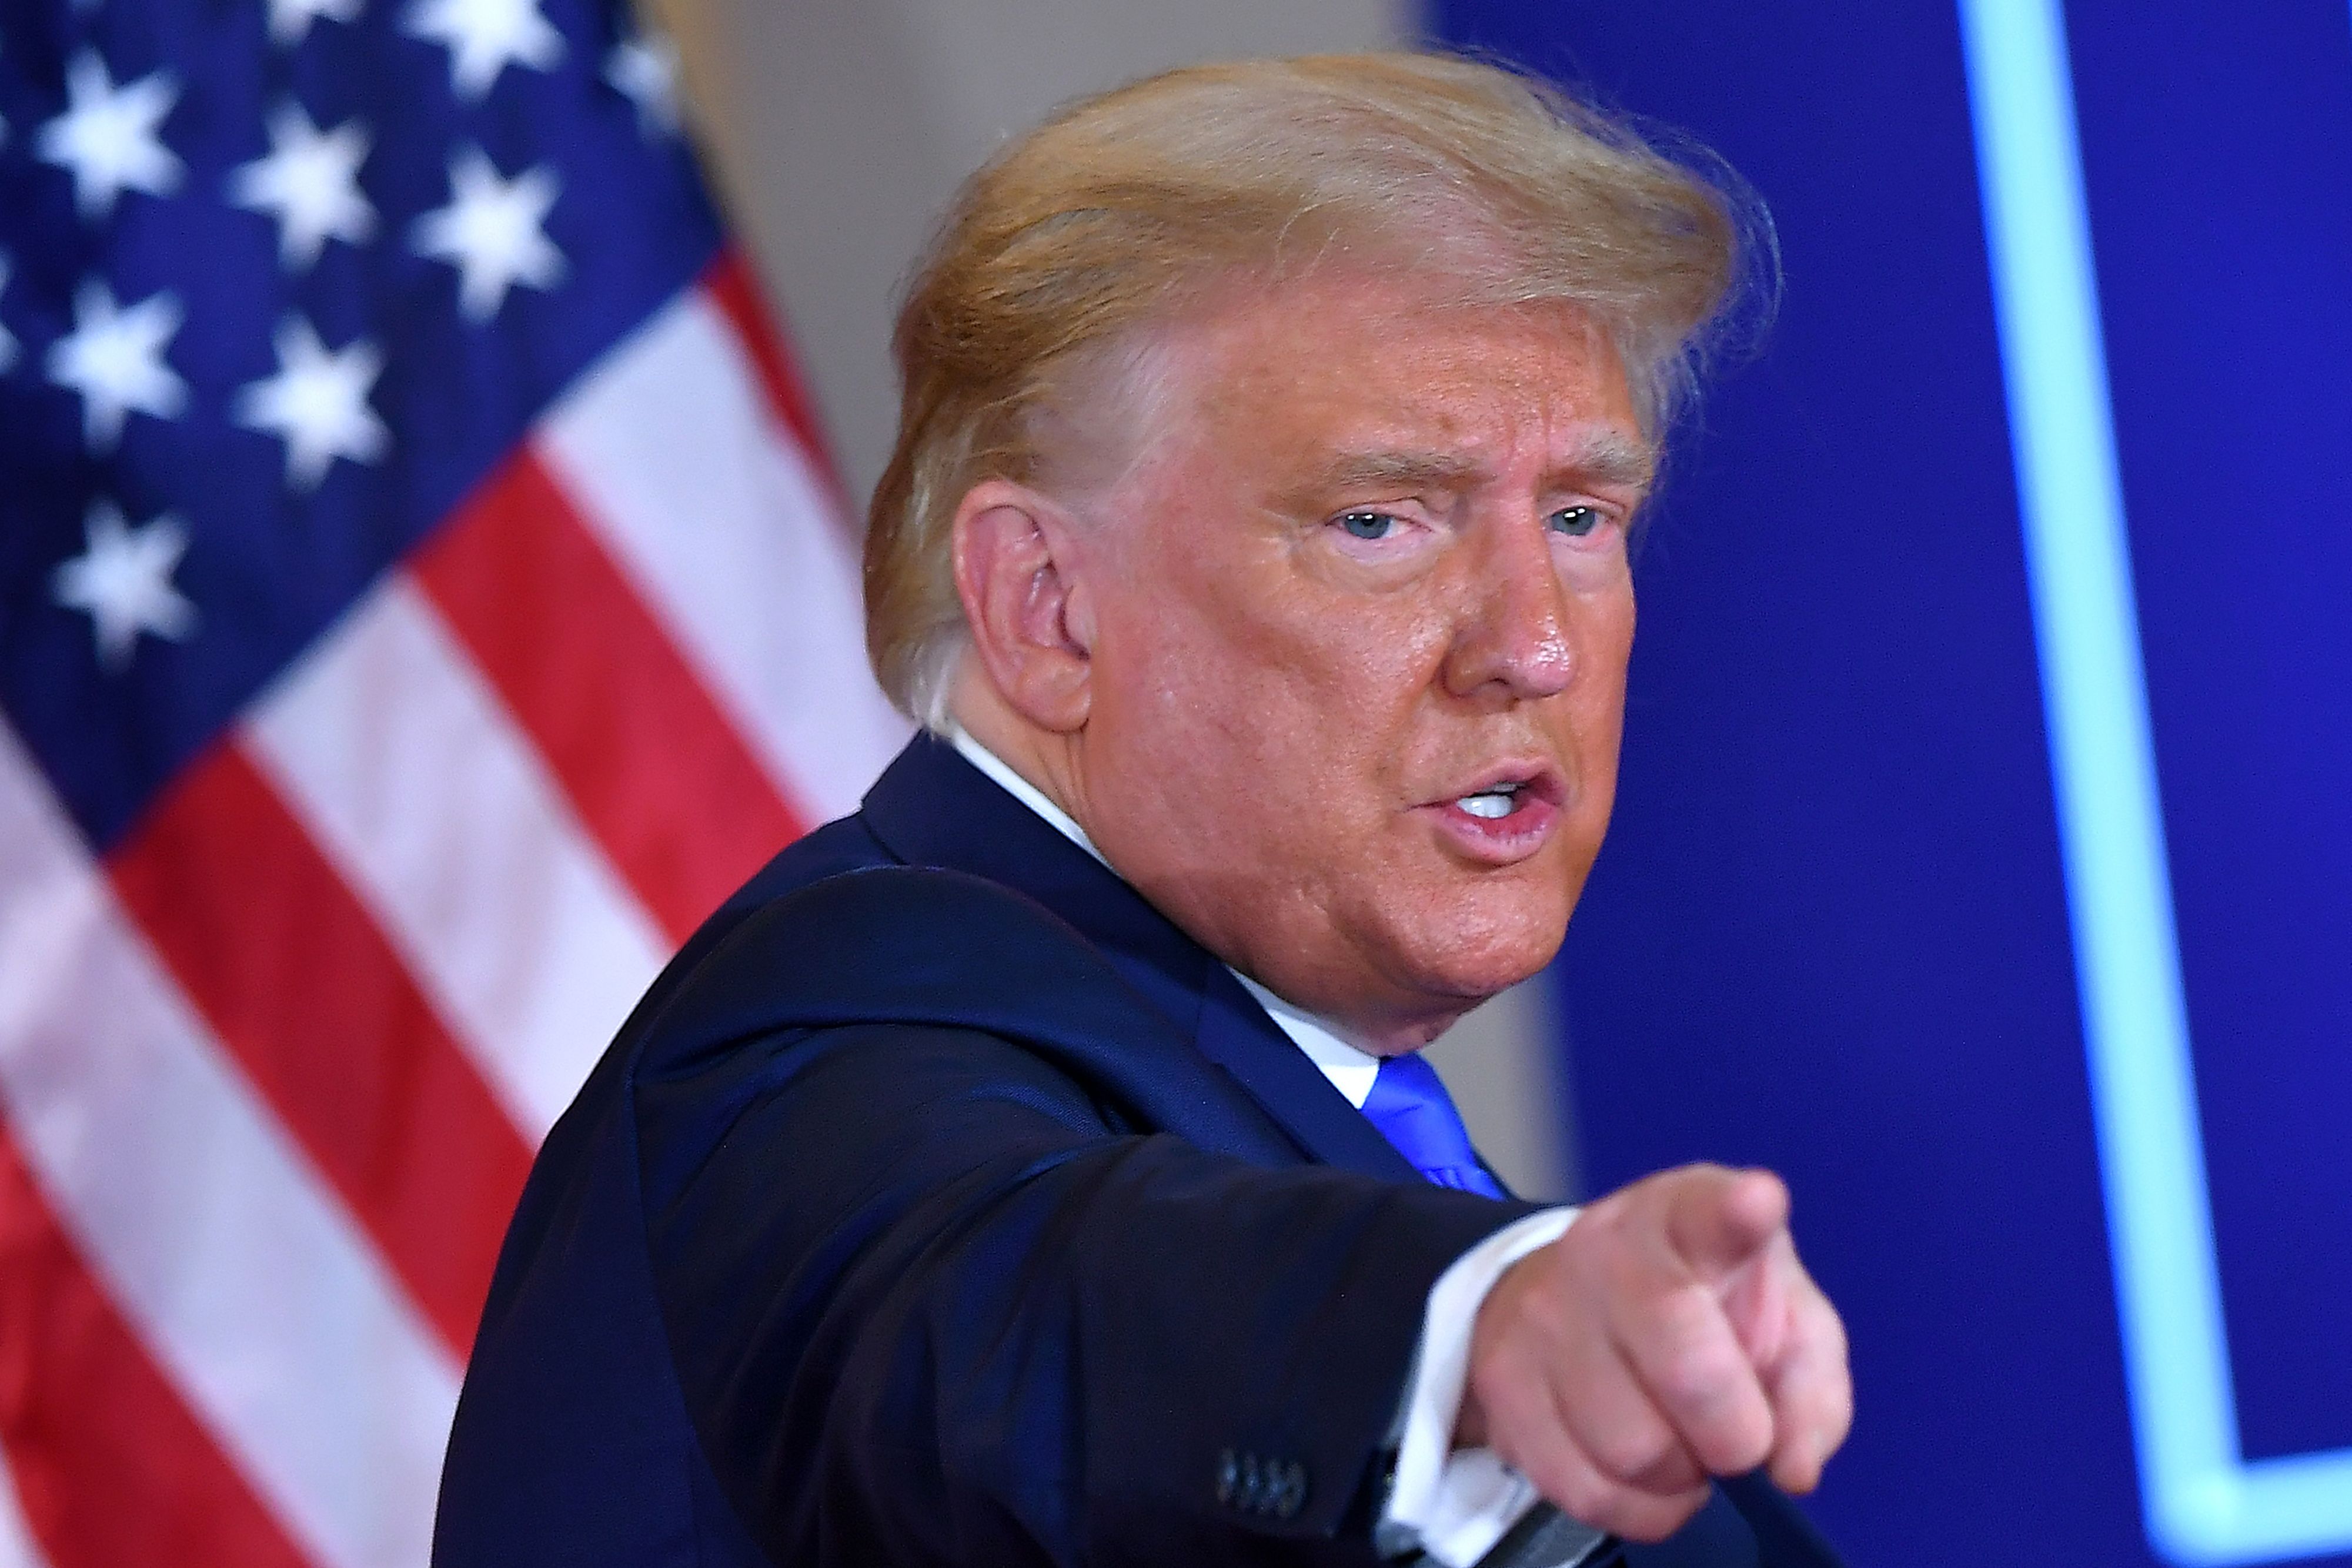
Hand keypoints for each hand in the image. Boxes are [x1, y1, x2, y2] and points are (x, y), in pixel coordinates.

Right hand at [1455, 1164, 1850, 1541]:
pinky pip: (1587, 1491)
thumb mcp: (1784, 1324)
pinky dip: (1636, 1508)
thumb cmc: (1705, 1310)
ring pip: (1634, 1451)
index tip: (1758, 1205)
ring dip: (1680, 1477)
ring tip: (1680, 1443)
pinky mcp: (1502, 1381)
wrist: (1573, 1299)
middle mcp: (1605, 1252)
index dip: (1737, 1214)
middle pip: (1686, 1371)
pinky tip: (1644, 1474)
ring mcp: (1543, 1314)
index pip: (1710, 1213)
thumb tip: (1791, 1466)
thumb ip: (1809, 1387)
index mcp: (1687, 1218)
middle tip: (1738, 1438)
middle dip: (1735, 1436)